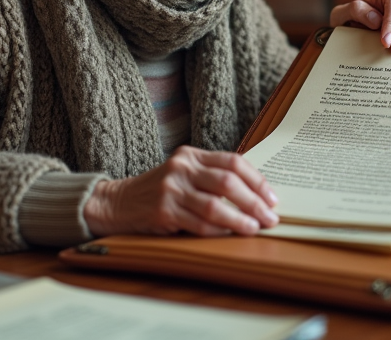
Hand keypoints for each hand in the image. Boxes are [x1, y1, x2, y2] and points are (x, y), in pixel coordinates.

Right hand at [83, 146, 279, 236]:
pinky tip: (229, 236)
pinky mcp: (163, 210)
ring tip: (255, 228)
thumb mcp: (184, 173)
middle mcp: (182, 167)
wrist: (118, 202)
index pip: (233, 162)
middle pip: (228, 182)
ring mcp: (171, 188)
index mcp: (191, 154)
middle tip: (270, 217)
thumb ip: (211, 177)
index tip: (272, 198)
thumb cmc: (159, 191)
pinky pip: (198, 223)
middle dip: (254, 202)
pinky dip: (217, 231)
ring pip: (215, 205)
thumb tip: (255, 196)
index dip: (257, 181)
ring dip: (239, 220)